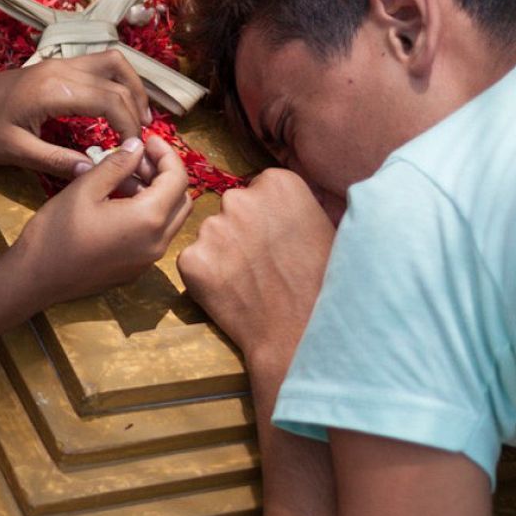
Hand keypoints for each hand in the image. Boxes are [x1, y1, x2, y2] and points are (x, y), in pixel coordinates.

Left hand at [0, 52, 150, 177]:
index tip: (134, 151)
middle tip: (140, 142)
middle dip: (136, 111)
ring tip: (139, 119)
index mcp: (54, 90)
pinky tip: (119, 106)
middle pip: (118, 80)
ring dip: (132, 88)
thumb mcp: (14, 151)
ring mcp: (61, 63)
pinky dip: (118, 83)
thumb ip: (55, 161)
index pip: (110, 101)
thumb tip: (93, 170)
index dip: (129, 126)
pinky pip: (100, 65)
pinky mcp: (57, 66)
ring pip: (113, 63)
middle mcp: (63, 69)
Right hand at [10, 135, 191, 304]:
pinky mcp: (136, 269)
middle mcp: (157, 243)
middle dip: (164, 174)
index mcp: (148, 220)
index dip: (166, 154)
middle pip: (181, 199)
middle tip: (137, 158)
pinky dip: (147, 215)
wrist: (35, 279)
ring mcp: (148, 260)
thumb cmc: (55, 233)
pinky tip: (118, 203)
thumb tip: (138, 146)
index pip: (178, 179)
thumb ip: (117, 164)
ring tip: (121, 179)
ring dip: (155, 194)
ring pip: (169, 219)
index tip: (148, 139)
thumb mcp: (85, 188)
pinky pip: (154, 236)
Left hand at [177, 170, 335, 376]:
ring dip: (223, 252)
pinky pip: (195, 261)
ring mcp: (212, 229)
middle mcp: (239, 197)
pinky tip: (231, 293)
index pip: (259, 188)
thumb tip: (284, 208)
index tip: (277, 238)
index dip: (267, 215)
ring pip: (212, 235)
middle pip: (233, 207)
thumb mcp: (324, 228)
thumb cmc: (324, 282)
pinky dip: (206, 276)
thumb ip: (296, 208)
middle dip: (242, 228)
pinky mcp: (191, 260)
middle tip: (261, 261)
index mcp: (278, 183)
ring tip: (249, 281)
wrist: (301, 332)